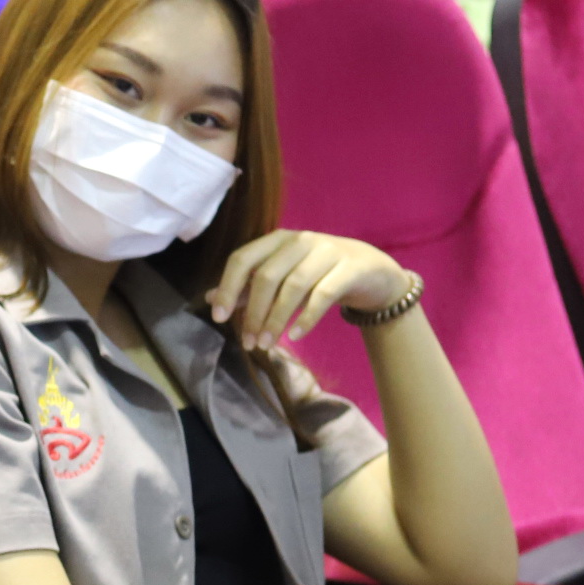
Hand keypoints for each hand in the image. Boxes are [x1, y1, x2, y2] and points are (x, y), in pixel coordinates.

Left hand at [208, 229, 413, 346]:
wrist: (373, 272)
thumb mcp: (283, 277)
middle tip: (247, 342)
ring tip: (266, 345)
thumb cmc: (320, 274)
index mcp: (278, 239)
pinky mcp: (350, 268)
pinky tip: (295, 337)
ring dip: (276, 319)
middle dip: (253, 312)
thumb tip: (210, 299)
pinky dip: (306, 317)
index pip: (243, 258)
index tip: (218, 317)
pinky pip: (323, 294)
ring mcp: (327, 251)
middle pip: (266, 276)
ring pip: (293, 286)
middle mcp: (300, 240)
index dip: (227, 287)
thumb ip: (248, 287)